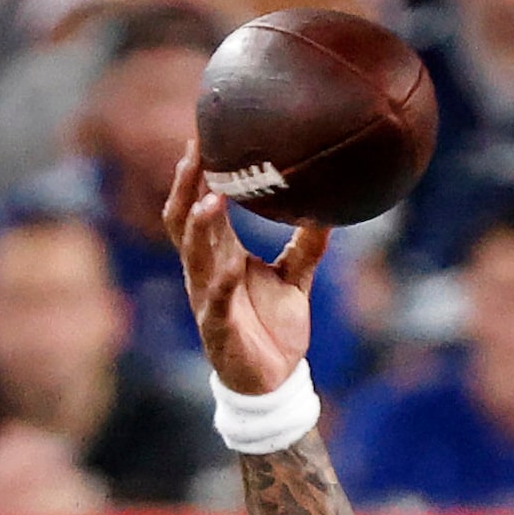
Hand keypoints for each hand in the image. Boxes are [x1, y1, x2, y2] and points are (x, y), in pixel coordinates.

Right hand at [162, 140, 327, 396]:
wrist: (274, 381)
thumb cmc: (275, 326)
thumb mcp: (295, 278)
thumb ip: (306, 245)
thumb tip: (329, 210)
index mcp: (220, 253)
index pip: (200, 202)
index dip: (197, 172)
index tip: (205, 134)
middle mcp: (205, 269)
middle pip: (184, 218)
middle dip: (187, 185)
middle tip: (196, 150)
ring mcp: (206, 297)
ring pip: (193, 255)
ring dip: (200, 225)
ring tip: (211, 196)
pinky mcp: (217, 327)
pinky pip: (216, 301)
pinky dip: (221, 282)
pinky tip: (230, 266)